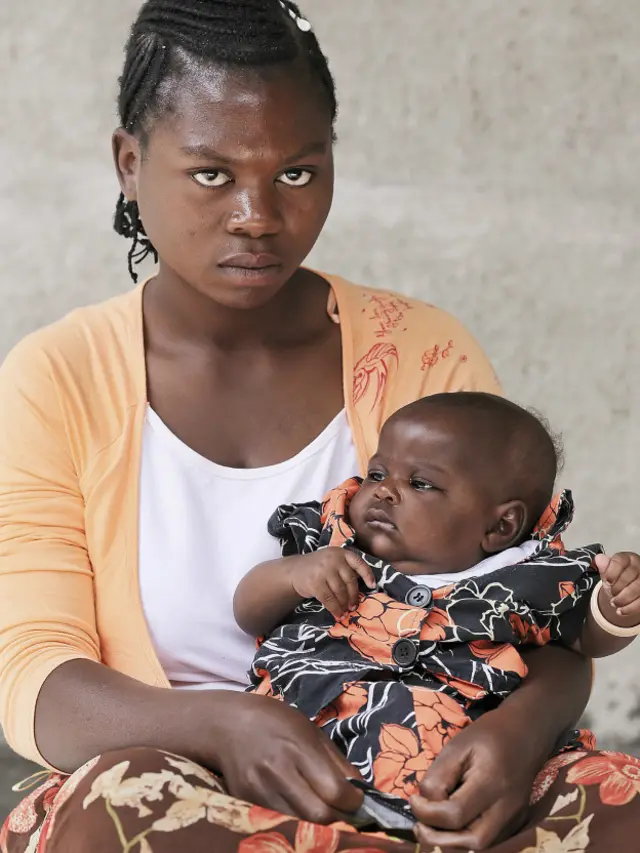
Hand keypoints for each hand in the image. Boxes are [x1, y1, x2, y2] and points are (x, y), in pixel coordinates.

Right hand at [209, 691, 362, 822]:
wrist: (228, 724)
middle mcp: (278, 771)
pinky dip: (294, 821)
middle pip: (319, 815)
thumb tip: (362, 791)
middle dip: (338, 818)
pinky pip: (278, 821)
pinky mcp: (245, 802)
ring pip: (299, 824)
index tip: (358, 801)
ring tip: (323, 813)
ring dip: (317, 824)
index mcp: (298, 748)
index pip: (335, 790)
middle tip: (343, 812)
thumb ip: (337, 762)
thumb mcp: (311, 730)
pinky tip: (299, 810)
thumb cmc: (276, 721)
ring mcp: (259, 790)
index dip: (354, 802)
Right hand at [289, 547, 375, 618]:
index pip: (359, 563)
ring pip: (340, 592)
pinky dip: (335, 609)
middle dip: (353, 596)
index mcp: (341, 553)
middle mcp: (333, 559)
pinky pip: (329, 599)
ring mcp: (323, 570)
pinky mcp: (315, 582)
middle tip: (354, 606)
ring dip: (344, 604)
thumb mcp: (333, 561)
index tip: (373, 585)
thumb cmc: (319, 568)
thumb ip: (346, 568)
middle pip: (350, 581)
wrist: (294, 570)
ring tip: (345, 611)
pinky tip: (337, 614)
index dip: (367, 574)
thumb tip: (366, 586)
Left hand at [410, 712, 535, 849]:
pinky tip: (451, 825)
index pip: (455, 813)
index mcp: (491, 783)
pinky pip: (489, 840)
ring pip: (481, 846)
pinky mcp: (515, 821)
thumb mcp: (457, 746)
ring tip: (430, 827)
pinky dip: (465, 838)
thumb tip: (424, 801)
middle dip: (438, 838)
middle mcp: (506, 807)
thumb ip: (439, 775)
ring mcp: (514, 817)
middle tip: (418, 824)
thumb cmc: (488, 734)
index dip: (427, 812)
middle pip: (473, 841)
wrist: (526, 733)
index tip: (413, 799)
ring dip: (451, 842)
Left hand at [594, 552, 639, 619]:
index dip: (613, 571)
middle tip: (611, 594)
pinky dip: (630, 608)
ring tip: (614, 603)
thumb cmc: (616, 577)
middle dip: (618, 587)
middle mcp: (638, 566)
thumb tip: (598, 559)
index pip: (620, 561)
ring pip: (638, 588)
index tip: (607, 581)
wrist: (624, 589)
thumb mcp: (607, 572)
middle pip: (631, 575)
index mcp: (627, 558)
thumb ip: (603, 567)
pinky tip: (621, 611)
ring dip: (624, 599)